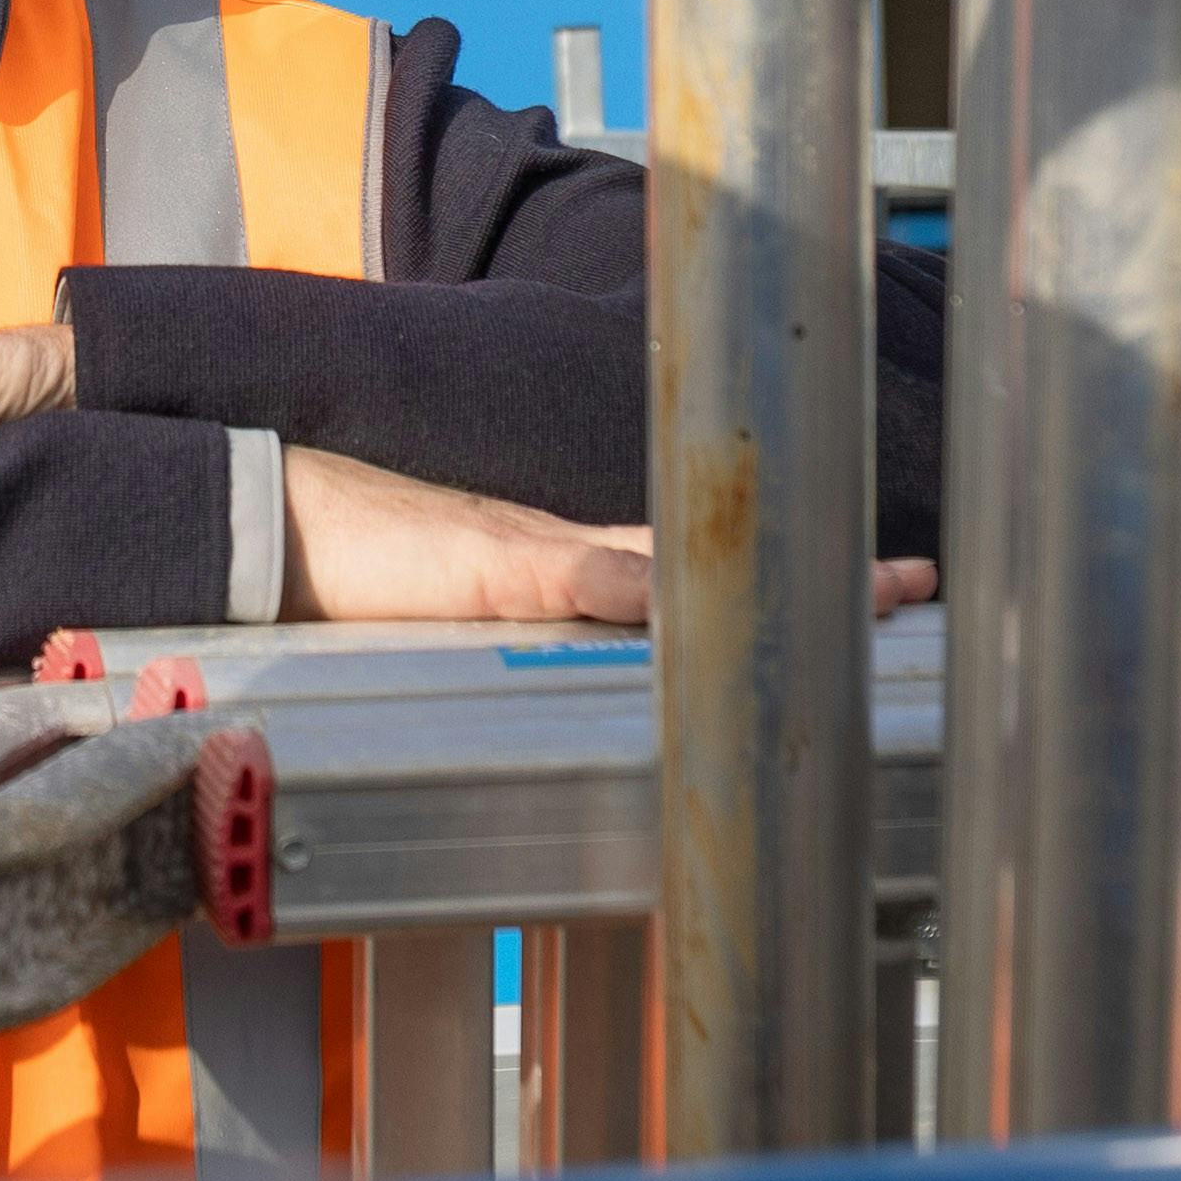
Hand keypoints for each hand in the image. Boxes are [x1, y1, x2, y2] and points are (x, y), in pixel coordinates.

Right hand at [285, 452, 941, 633]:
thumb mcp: (446, 600)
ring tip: (864, 596)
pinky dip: (642, 588)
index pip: (692, 564)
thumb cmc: (342, 566)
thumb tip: (568, 665)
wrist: (264, 515)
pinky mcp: (489, 566)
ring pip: (677, 563)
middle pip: (715, 555)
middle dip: (820, 574)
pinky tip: (699, 602)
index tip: (867, 583)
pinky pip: (583, 574)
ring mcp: (534, 551)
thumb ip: (511, 620)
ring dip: (767, 584)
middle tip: (916, 583)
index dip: (781, 572)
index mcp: (561, 559)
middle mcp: (567, 546)